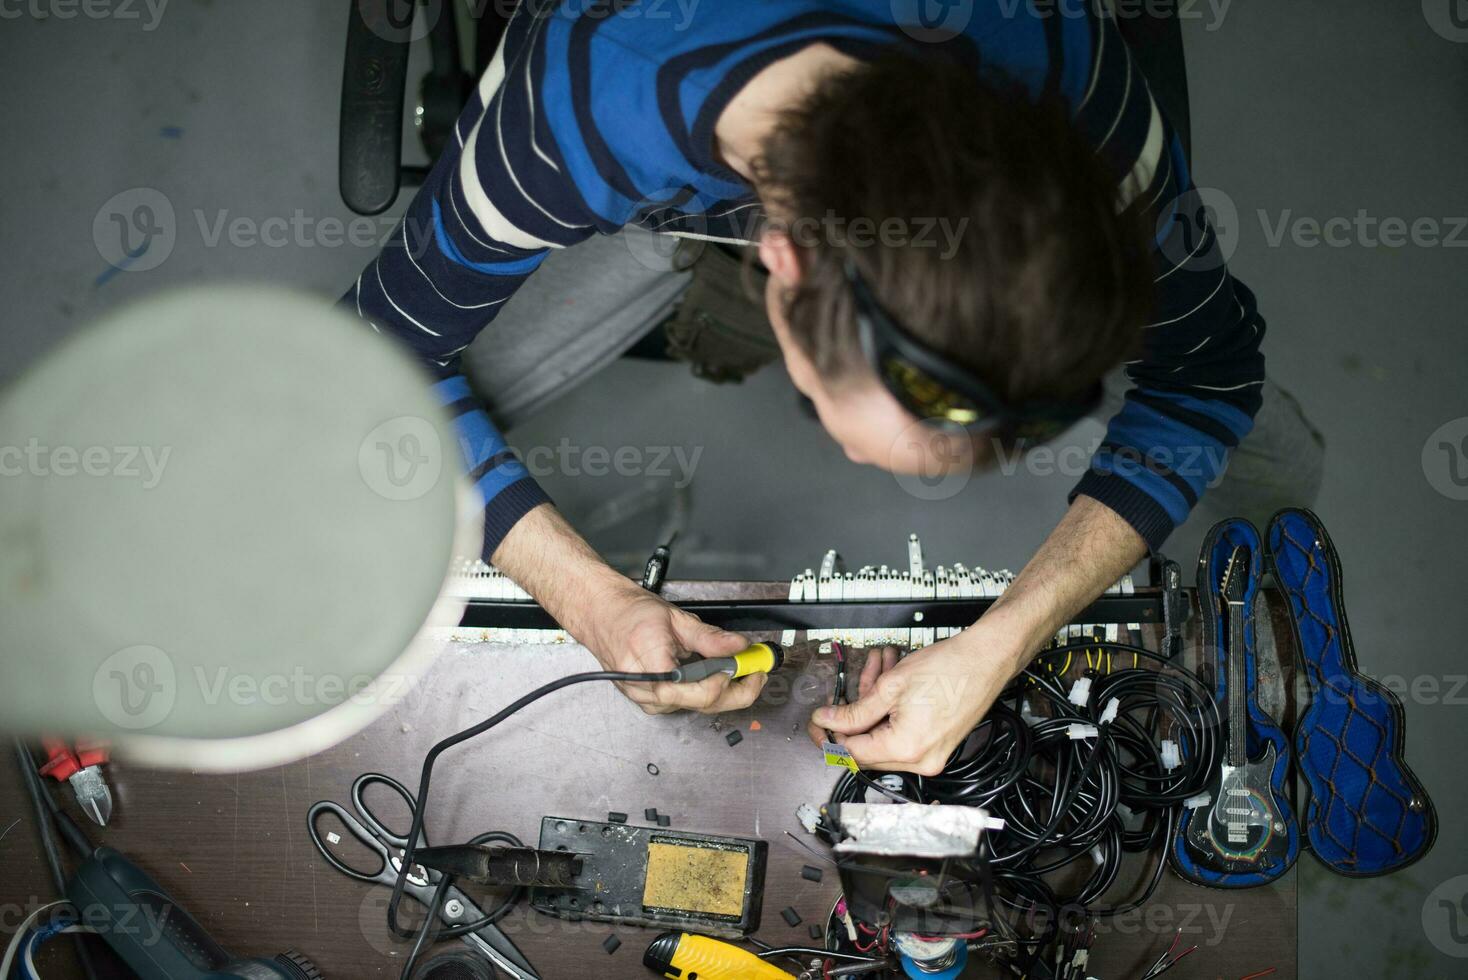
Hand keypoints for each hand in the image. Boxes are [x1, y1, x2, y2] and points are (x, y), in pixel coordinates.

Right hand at [581, 578, 767, 714]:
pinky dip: (703, 689)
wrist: (601, 615)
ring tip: (733, 669)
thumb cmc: (630, 614)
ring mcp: (646, 699)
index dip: (726, 682)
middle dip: (734, 691)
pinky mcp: (648, 701)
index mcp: (652, 665)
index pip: (696, 691)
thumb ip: (709, 637)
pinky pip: (683, 702)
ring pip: (694, 706)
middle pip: (700, 704)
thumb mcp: (675, 619)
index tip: (744, 667)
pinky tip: (710, 675)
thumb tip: (738, 647)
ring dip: (719, 690)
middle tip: (755, 671)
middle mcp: (646, 689)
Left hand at [807, 620, 1026, 774]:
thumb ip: (855, 710)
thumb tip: (829, 720)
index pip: (853, 751)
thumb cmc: (950, 669)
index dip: (829, 734)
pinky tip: (888, 676)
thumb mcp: (891, 687)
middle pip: (868, 747)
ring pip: (884, 735)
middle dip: (851, 719)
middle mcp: (920, 760)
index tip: (816, 721)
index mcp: (905, 749)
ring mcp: (931, 754)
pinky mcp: (937, 743)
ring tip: (875, 669)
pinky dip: (891, 709)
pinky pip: (902, 731)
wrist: (988, 658)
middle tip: (836, 700)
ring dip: (873, 706)